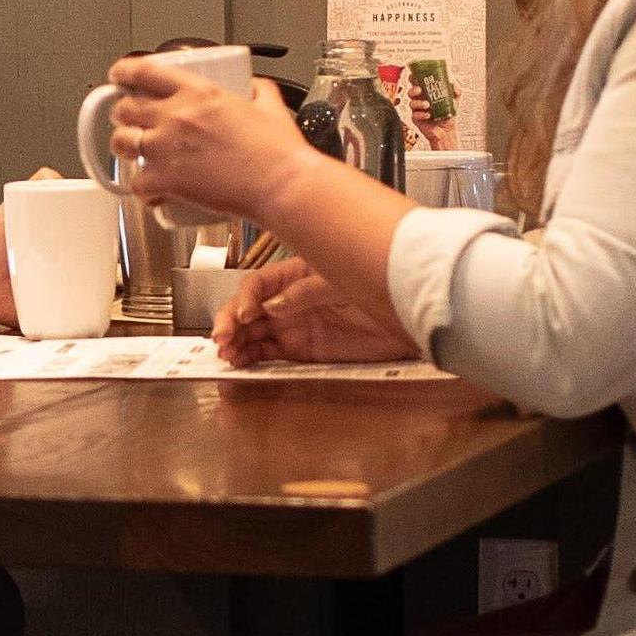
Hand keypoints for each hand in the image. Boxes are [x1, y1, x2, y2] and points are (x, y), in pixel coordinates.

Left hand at [104, 60, 308, 222]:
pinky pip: (135, 184)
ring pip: (121, 142)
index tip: (119, 75)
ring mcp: (166, 148)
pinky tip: (149, 190)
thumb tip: (253, 85)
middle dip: (121, 113)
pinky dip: (139, 188)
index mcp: (198, 92)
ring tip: (130, 150)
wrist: (280, 186)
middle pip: (126, 108)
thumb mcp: (268, 104)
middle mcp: (176, 116)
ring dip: (121, 146)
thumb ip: (258, 89)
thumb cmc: (277, 152)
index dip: (124, 71)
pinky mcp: (166, 181)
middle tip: (128, 118)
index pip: (144, 71)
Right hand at [213, 255, 419, 369]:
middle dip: (231, 322)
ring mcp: (298, 325)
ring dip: (237, 342)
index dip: (245, 299)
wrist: (413, 318)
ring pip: (256, 333)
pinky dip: (254, 358)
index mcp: (299, 273)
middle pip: (251, 310)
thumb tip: (274, 306)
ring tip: (226, 354)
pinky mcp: (306, 350)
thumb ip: (305, 293)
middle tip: (221, 339)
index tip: (243, 315)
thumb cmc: (385, 286)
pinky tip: (242, 362)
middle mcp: (294, 299)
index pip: (259, 285)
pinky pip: (271, 353)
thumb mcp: (343, 284)